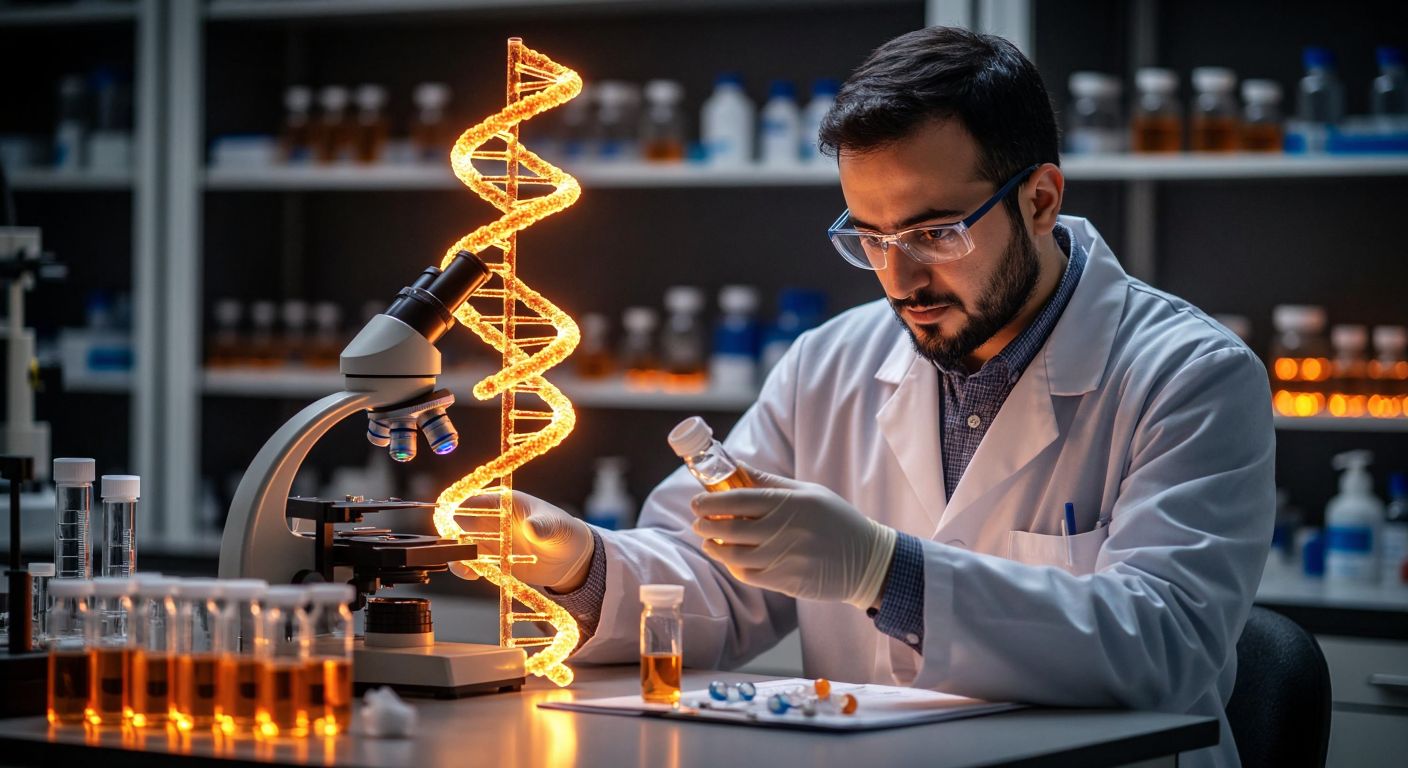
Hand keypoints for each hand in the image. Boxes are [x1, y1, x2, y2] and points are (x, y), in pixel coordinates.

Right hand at [447, 491, 594, 591]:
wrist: (570, 559)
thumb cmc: (564, 533)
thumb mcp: (557, 528)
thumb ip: (544, 527)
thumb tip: (531, 527)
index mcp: (505, 502)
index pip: (474, 499)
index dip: (456, 506)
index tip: (447, 519)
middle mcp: (493, 519)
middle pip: (459, 521)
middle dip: (450, 533)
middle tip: (453, 548)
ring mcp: (490, 539)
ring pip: (461, 543)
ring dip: (456, 553)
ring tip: (465, 567)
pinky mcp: (492, 558)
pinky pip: (471, 562)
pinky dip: (466, 567)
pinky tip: (473, 575)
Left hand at [690, 464, 896, 608]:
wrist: (866, 560)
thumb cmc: (836, 520)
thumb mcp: (808, 492)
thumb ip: (770, 483)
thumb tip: (736, 466)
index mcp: (790, 503)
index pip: (739, 499)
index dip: (712, 501)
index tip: (697, 502)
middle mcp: (784, 530)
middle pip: (731, 528)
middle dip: (706, 524)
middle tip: (697, 521)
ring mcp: (784, 558)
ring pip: (735, 555)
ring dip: (715, 548)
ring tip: (708, 541)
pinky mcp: (786, 581)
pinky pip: (749, 575)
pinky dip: (733, 566)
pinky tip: (729, 558)